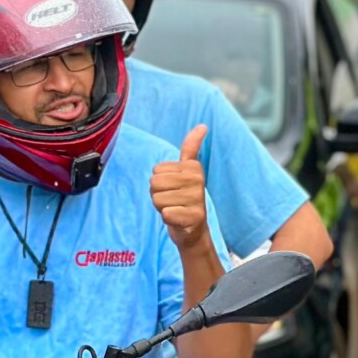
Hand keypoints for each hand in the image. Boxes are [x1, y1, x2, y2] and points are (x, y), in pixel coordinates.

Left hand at [151, 125, 209, 248]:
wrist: (193, 231)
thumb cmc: (184, 199)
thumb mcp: (187, 171)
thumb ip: (191, 148)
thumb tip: (203, 125)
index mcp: (194, 167)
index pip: (156, 171)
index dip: (160, 183)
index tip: (174, 188)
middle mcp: (197, 180)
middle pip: (154, 184)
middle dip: (158, 195)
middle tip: (173, 201)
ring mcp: (197, 199)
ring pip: (157, 199)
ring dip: (162, 207)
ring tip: (175, 209)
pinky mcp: (194, 217)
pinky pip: (165, 213)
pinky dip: (168, 219)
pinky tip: (178, 219)